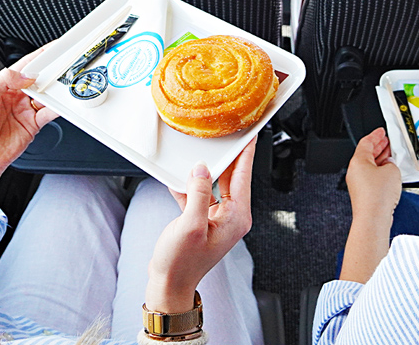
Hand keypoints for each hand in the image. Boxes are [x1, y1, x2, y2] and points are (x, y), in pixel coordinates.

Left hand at [0, 46, 56, 227]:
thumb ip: (5, 79)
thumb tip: (27, 74)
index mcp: (2, 85)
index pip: (24, 66)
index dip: (39, 57)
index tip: (53, 50)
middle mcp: (15, 96)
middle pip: (39, 79)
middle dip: (51, 72)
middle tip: (62, 66)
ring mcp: (25, 110)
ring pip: (47, 95)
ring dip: (55, 90)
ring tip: (62, 85)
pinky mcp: (34, 125)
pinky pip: (50, 113)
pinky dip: (58, 108)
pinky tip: (60, 104)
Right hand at [146, 139, 256, 312]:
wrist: (168, 284)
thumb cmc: (181, 264)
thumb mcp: (190, 225)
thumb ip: (198, 194)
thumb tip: (202, 170)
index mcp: (236, 217)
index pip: (244, 176)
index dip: (246, 152)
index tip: (249, 133)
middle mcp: (231, 217)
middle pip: (232, 177)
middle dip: (229, 156)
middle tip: (227, 133)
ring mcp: (216, 218)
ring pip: (215, 184)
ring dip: (206, 170)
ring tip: (204, 149)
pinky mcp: (201, 220)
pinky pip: (199, 195)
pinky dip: (189, 186)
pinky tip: (178, 177)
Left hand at [339, 128, 401, 282]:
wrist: (373, 218)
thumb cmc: (377, 196)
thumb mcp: (392, 171)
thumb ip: (391, 163)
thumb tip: (389, 165)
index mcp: (358, 161)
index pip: (366, 142)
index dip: (375, 135)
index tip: (380, 131)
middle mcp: (355, 171)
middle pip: (366, 154)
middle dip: (378, 147)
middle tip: (386, 141)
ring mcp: (357, 183)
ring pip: (369, 166)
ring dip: (380, 160)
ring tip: (390, 156)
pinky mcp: (363, 193)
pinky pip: (371, 178)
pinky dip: (380, 172)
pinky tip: (389, 174)